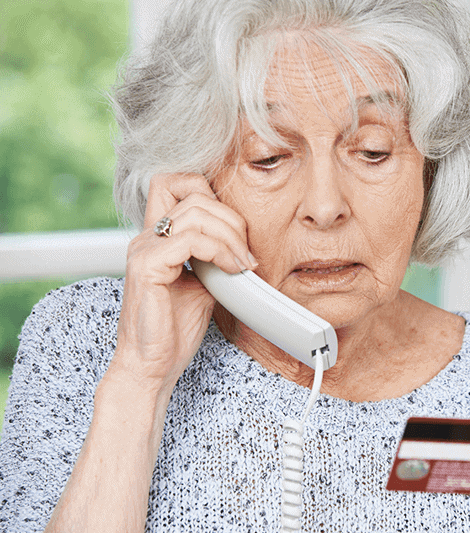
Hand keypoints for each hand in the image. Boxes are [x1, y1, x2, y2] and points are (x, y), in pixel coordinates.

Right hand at [110, 172, 256, 392]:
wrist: (152, 366)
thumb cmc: (174, 330)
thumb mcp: (204, 285)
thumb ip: (215, 258)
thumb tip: (244, 246)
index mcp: (157, 238)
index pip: (174, 183)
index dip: (210, 193)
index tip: (235, 232)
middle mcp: (146, 238)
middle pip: (194, 193)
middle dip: (232, 219)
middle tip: (247, 253)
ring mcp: (144, 250)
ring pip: (196, 212)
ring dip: (231, 236)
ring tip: (243, 264)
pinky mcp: (147, 267)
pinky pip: (190, 240)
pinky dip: (220, 251)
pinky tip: (231, 270)